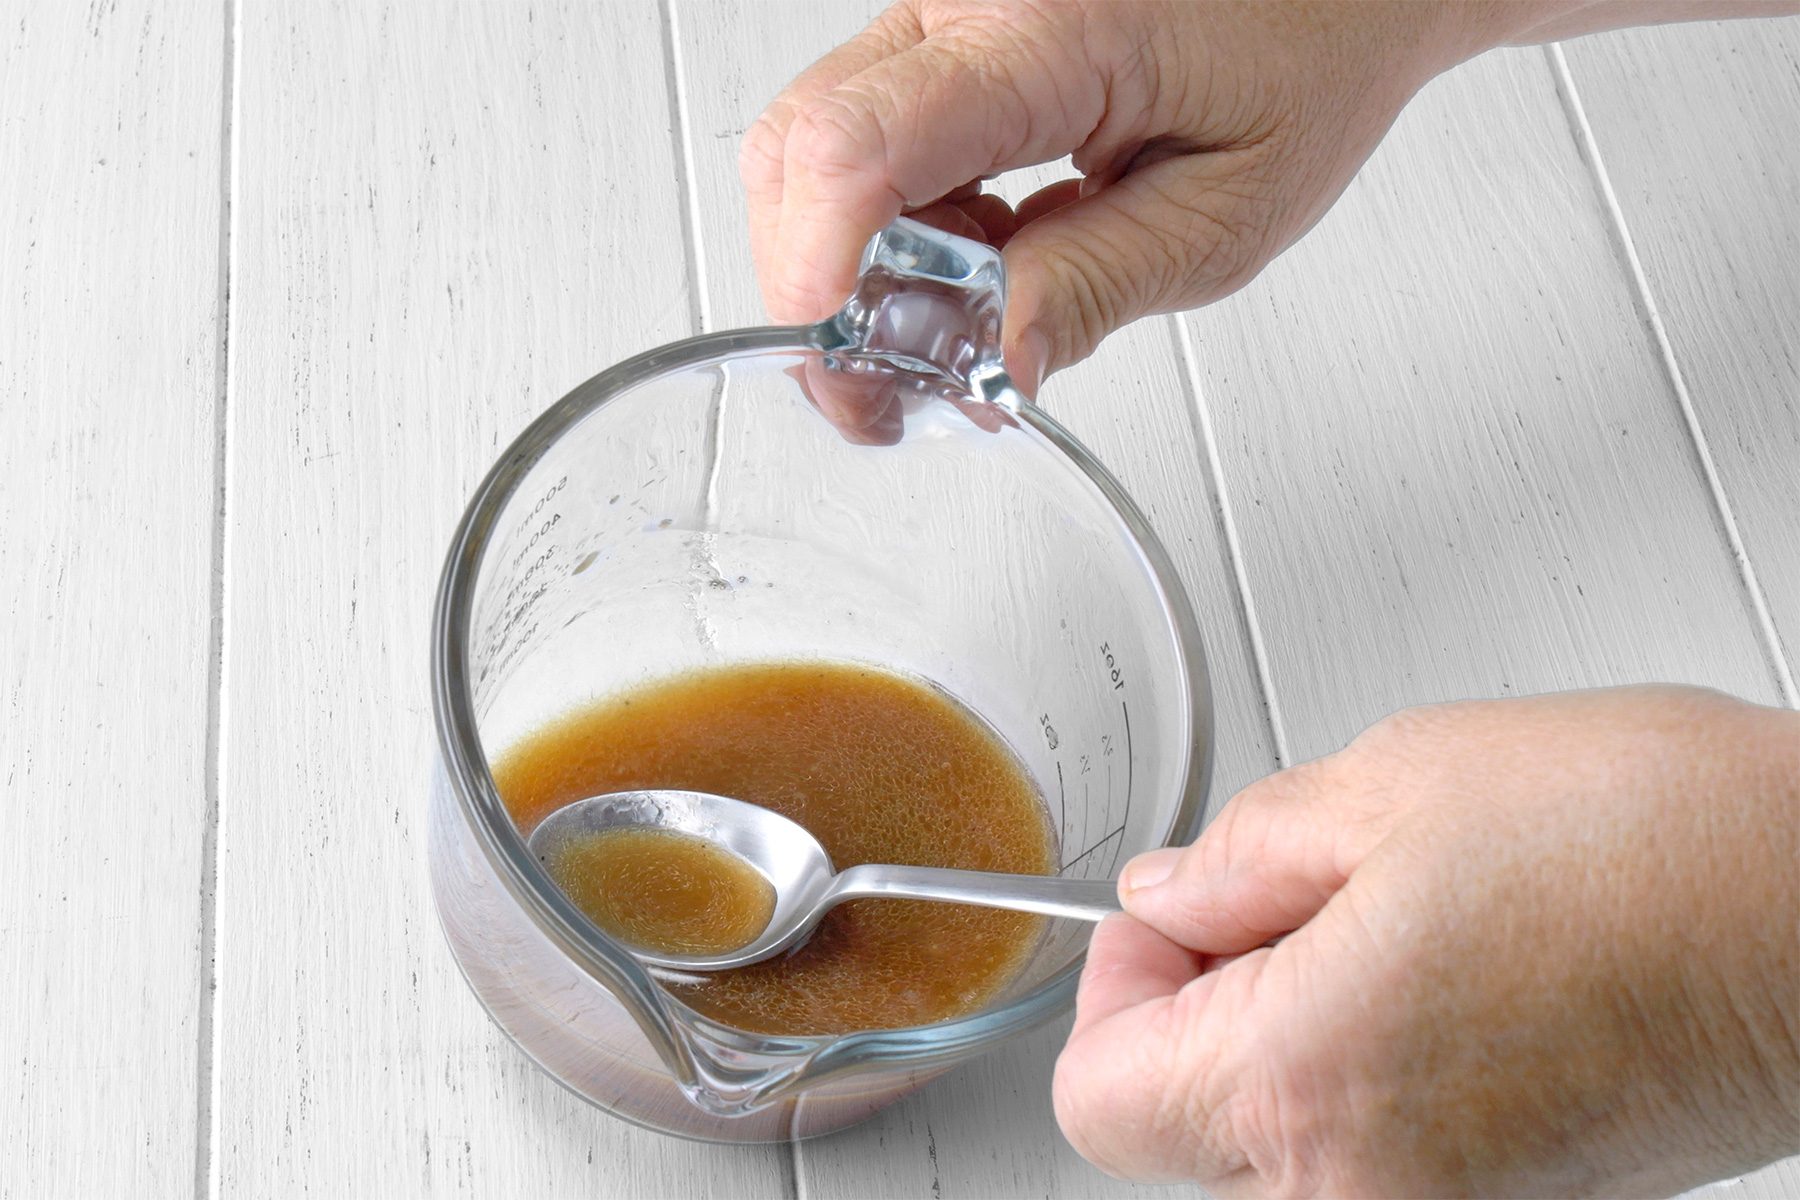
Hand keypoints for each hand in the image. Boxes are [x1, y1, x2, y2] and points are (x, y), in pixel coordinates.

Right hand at [740, 0, 1505, 386]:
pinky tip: (968, 257)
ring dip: (853, 259)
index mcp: (1052, 32)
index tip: (846, 370)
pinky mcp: (945, 32)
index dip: (819, 273)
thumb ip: (1100, 285)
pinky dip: (884, 221)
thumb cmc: (1304, 60)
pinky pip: (861, 130)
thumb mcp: (1224, 214)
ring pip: (813, 142)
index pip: (862, 146)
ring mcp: (948, 7)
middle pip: (805, 146)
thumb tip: (994, 364)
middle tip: (889, 387)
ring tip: (957, 316)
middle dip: (821, 290)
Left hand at [1056, 687, 1799, 1195]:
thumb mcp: (1390, 786)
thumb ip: (1239, 853)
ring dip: (1280, 1042)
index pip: (1095, 1093)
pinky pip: (1371, 1162)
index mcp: (1306, 1086)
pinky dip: (1367, 1079)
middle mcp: (1366, 1192)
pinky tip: (1442, 977)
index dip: (1118, 982)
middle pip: (1177, 1131)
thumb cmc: (1658, 843)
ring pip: (1270, 1152)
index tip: (1179, 913)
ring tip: (1379, 929)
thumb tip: (1173, 892)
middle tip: (1279, 905)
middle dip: (1195, 1011)